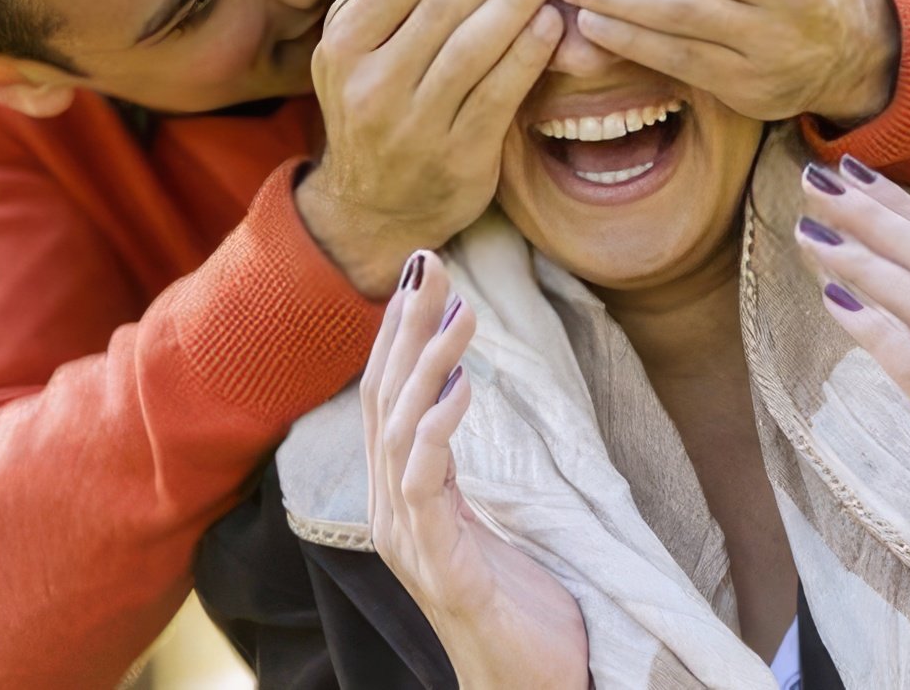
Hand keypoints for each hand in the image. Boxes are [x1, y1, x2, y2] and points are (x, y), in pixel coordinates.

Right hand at [300, 0, 564, 295]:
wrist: (374, 212)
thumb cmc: (372, 115)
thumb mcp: (351, 56)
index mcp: (344, 46)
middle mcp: (372, 84)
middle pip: (443, 3)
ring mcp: (414, 124)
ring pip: (473, 46)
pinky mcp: (458, 157)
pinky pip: (498, 95)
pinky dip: (527, 55)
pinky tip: (554, 22)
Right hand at [363, 251, 588, 689]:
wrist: (527, 684)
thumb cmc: (515, 605)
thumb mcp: (484, 520)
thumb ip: (457, 467)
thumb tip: (454, 391)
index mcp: (402, 497)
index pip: (385, 397)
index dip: (396, 333)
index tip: (419, 271)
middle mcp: (392, 512)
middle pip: (382, 399)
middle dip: (404, 327)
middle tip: (430, 261)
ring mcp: (409, 539)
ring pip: (396, 431)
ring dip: (428, 364)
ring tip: (460, 311)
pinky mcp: (439, 564)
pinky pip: (426, 483)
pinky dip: (438, 428)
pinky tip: (464, 386)